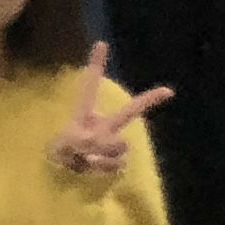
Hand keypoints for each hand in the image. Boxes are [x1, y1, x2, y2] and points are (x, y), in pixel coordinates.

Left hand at [48, 42, 171, 178]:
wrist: (56, 181)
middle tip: (168, 90)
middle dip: (149, 99)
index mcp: (82, 116)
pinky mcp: (116, 161)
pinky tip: (91, 170)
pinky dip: (104, 169)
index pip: (89, 87)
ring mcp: (110, 143)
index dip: (95, 65)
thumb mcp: (63, 146)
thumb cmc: (55, 158)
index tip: (101, 43)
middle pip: (129, 112)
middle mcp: (101, 126)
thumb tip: (114, 145)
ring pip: (121, 146)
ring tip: (84, 162)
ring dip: (102, 157)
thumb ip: (89, 142)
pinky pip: (118, 164)